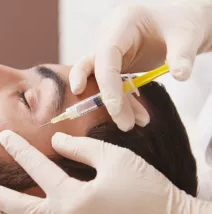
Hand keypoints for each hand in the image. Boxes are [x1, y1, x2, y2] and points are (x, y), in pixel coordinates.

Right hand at [69, 0, 211, 130]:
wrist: (181, 23)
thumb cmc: (182, 22)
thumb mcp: (187, 35)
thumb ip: (183, 55)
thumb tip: (181, 75)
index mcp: (121, 23)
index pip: (105, 56)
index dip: (106, 84)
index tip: (115, 109)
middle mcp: (109, 36)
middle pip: (92, 69)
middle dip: (104, 98)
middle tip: (124, 124)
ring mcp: (109, 52)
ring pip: (99, 81)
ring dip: (115, 104)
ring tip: (135, 123)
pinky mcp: (114, 64)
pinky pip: (111, 86)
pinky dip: (123, 101)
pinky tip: (137, 116)